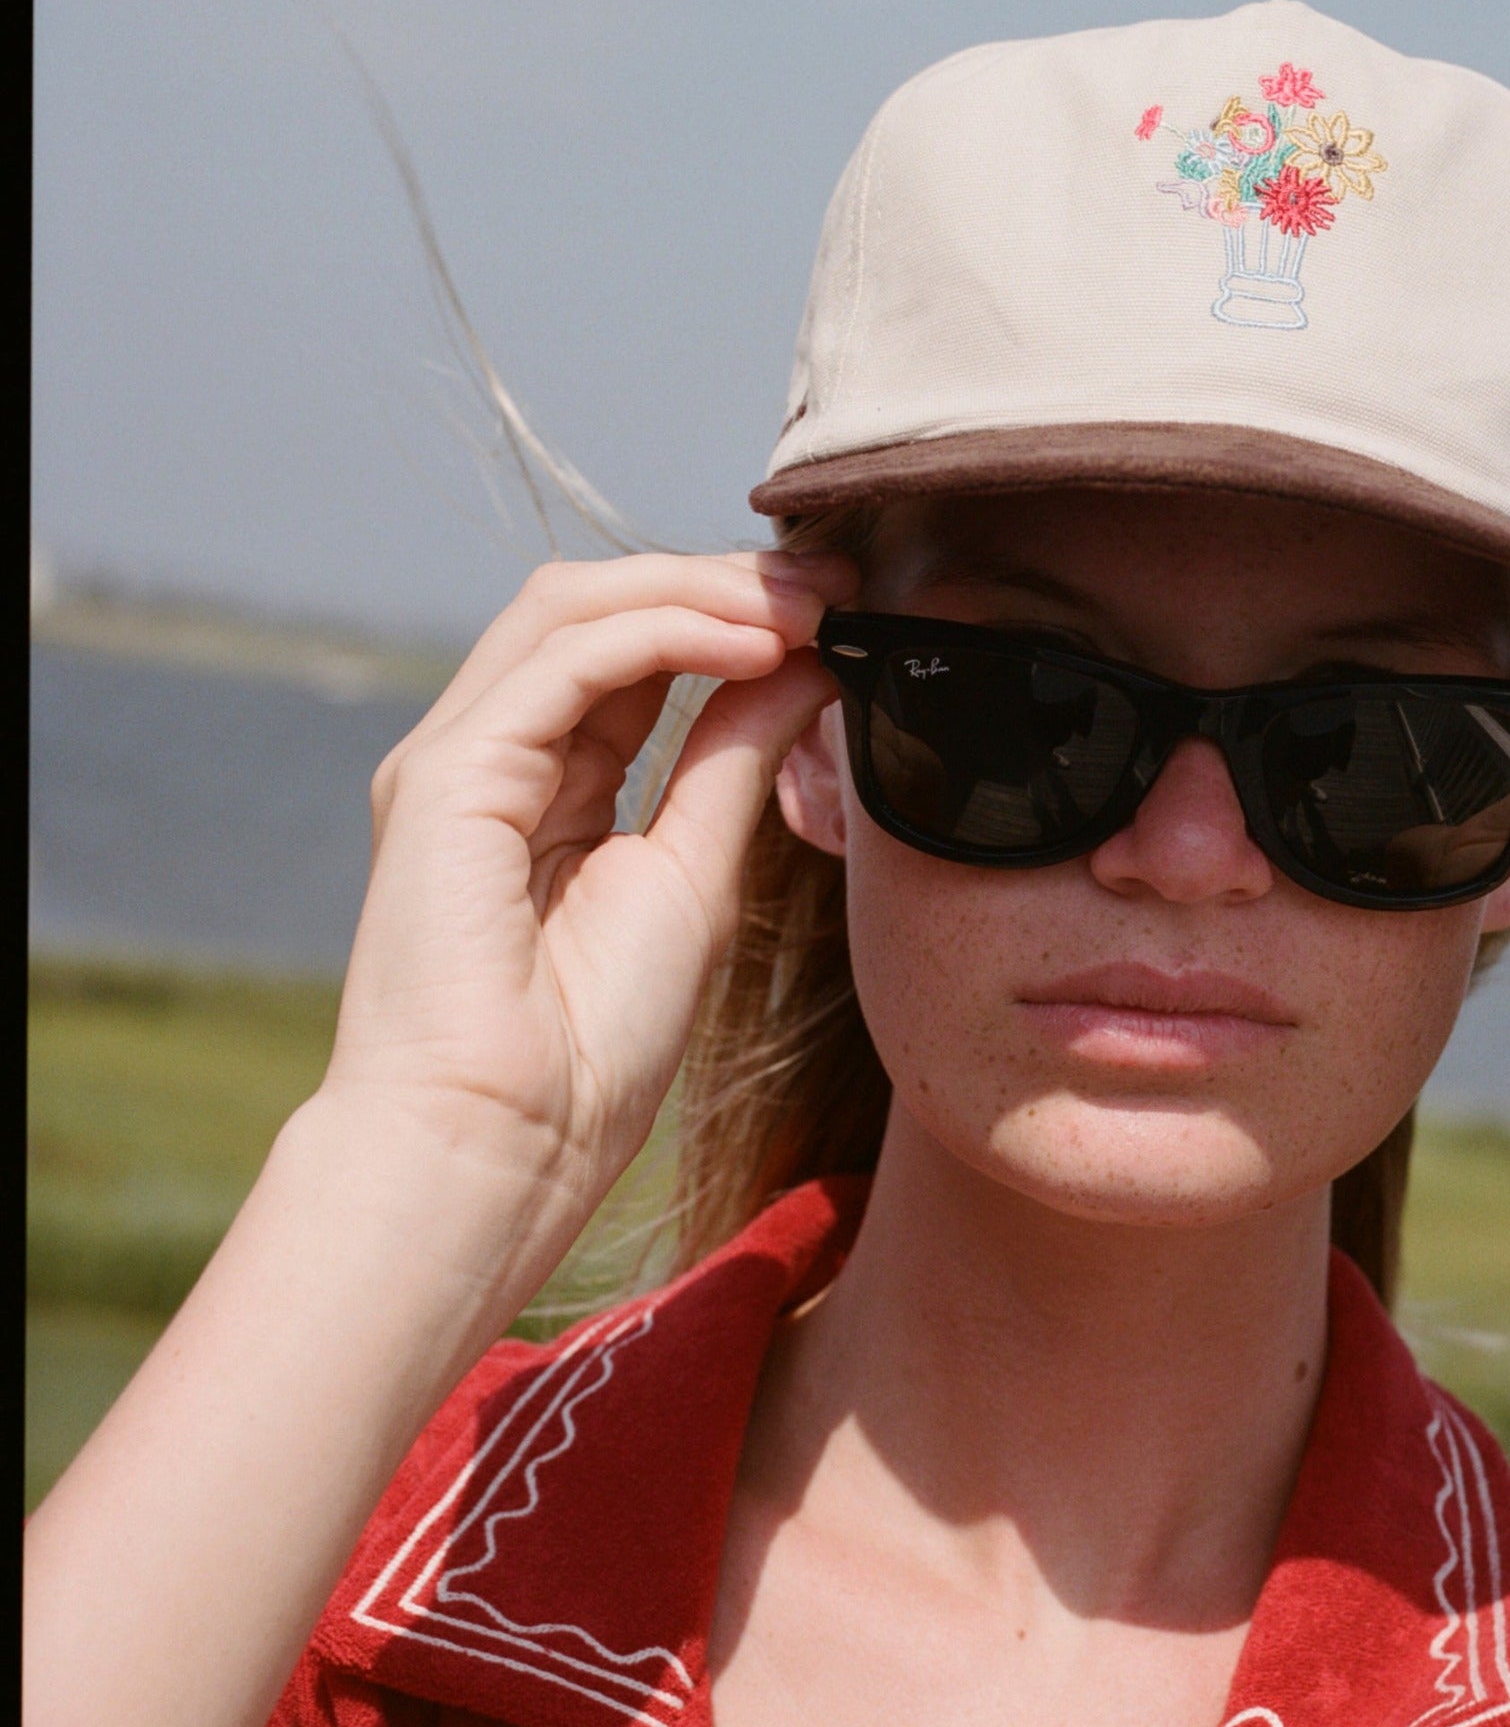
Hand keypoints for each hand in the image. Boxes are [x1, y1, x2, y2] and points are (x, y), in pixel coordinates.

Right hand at [315, 550, 854, 1296]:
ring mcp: (460, 758)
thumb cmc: (589, 1046)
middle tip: (833, 580)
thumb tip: (804, 660)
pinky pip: (565, 659)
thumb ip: (735, 757)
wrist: (504, 1146)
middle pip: (601, 605)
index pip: (636, 649)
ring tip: (804, 604)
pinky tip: (751, 644)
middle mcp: (492, 753)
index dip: (737, 611)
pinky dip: (665, 631)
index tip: (844, 606)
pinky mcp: (447, 775)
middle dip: (724, 581)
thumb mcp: (698, 871)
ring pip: (574, 606)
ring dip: (700, 589)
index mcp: (545, 780)